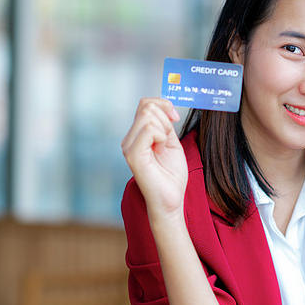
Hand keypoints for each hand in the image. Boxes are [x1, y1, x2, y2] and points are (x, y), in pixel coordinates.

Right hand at [121, 98, 187, 220]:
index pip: (145, 104)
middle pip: (146, 106)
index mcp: (137, 135)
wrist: (171, 200)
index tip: (176, 118)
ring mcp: (129, 146)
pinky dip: (161, 135)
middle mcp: (129, 139)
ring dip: (164, 127)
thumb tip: (165, 107)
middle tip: (169, 137)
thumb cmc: (171, 175)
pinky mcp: (133, 155)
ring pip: (147, 115)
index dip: (164, 105)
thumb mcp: (171, 143)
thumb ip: (165, 125)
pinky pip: (148, 130)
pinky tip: (161, 148)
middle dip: (165, 117)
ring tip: (164, 145)